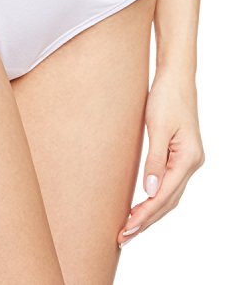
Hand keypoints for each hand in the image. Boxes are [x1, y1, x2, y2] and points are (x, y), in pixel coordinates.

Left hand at [117, 71, 204, 247]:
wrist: (175, 78)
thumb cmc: (166, 98)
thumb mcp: (158, 127)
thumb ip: (155, 160)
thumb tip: (149, 192)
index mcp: (188, 159)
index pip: (164, 196)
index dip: (145, 215)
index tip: (126, 228)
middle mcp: (191, 163)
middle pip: (168, 201)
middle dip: (146, 220)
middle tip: (123, 236)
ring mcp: (187, 160)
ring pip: (169, 195)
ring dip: (151, 212)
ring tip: (130, 227)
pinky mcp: (180, 154)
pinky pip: (168, 183)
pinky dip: (155, 197)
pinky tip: (142, 203)